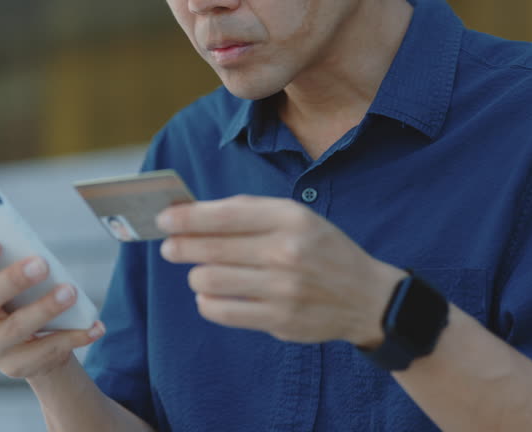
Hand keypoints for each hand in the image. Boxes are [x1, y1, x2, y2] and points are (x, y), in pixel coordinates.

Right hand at [0, 239, 105, 378]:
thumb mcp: (13, 274)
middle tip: (41, 264)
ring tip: (70, 292)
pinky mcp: (16, 366)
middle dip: (12, 280)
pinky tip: (95, 326)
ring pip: (16, 328)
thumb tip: (35, 250)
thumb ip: (14, 258)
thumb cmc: (21, 294)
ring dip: (45, 308)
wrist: (34, 342)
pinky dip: (75, 336)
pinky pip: (46, 352)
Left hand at [157, 195, 404, 346]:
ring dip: (196, 275)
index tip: (164, 219)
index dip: (187, 217)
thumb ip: (248, 211)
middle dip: (180, 246)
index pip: (224, 215)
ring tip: (201, 272)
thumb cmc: (321, 250)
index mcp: (290, 219)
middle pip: (211, 249)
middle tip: (170, 247)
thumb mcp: (296, 216)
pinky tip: (213, 294)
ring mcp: (283, 290)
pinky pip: (221, 311)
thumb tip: (192, 211)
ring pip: (209, 280)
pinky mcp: (279, 321)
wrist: (368, 298)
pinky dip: (207, 301)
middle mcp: (286, 252)